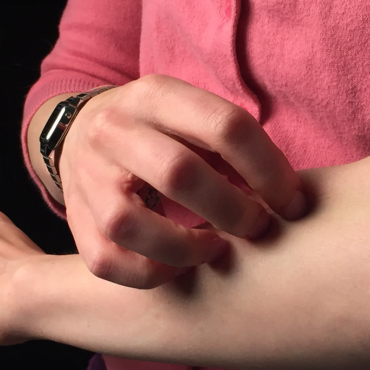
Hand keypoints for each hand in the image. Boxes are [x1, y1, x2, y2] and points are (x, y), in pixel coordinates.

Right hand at [58, 74, 306, 288]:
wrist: (83, 133)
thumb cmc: (161, 132)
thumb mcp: (193, 116)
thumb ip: (235, 145)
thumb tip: (290, 197)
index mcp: (155, 95)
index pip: (225, 126)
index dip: (270, 170)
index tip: (292, 201)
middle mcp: (114, 130)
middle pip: (179, 173)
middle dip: (233, 210)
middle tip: (258, 227)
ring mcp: (88, 177)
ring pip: (130, 224)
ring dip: (186, 247)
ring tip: (216, 249)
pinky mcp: (77, 220)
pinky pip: (108, 262)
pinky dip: (151, 274)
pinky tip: (179, 268)